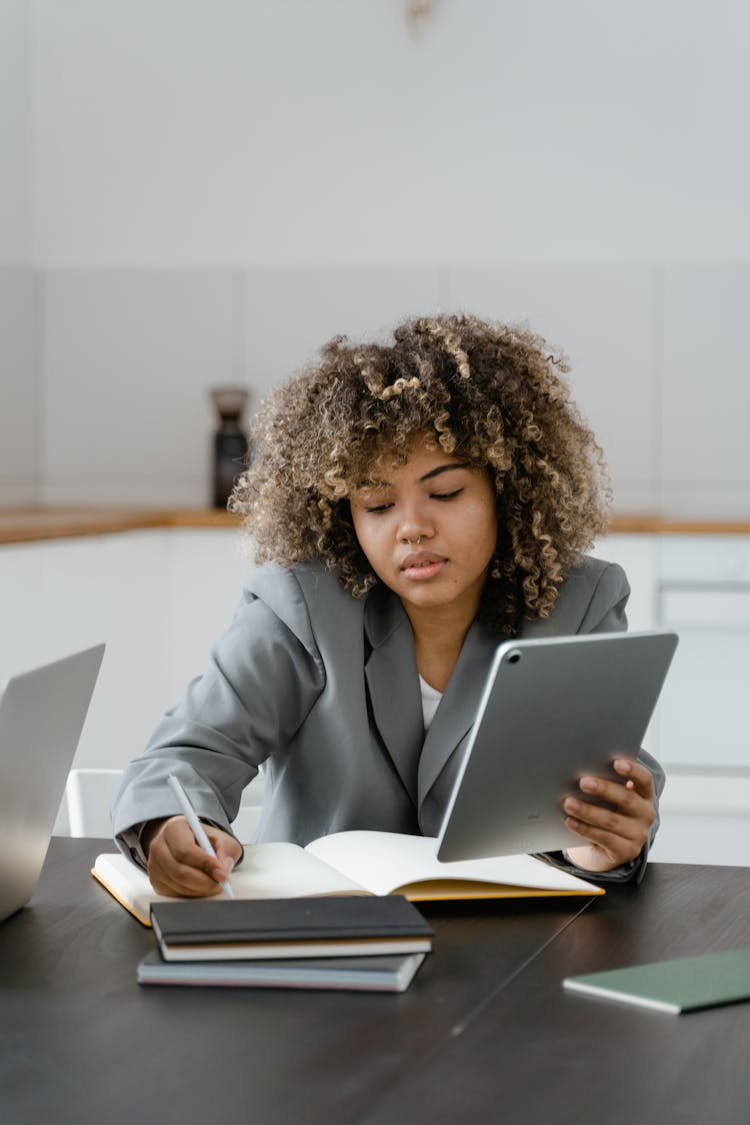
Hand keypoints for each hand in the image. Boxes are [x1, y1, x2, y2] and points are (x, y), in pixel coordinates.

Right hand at [143, 816, 241, 896]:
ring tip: (214, 884)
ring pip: (178, 885)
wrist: (186, 841)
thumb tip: (222, 869)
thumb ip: (224, 849)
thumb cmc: (202, 839)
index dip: (205, 864)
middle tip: (221, 884)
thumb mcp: (219, 837)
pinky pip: (174, 893)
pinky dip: (192, 894)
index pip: (186, 850)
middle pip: (179, 871)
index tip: (222, 873)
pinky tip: (201, 886)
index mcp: (174, 828)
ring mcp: (153, 865)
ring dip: (200, 889)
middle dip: (204, 882)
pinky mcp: (155, 881)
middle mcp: (159, 846)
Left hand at [562, 758, 655, 873]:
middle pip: (627, 798)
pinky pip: (604, 838)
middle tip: (582, 782)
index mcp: (644, 795)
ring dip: (587, 811)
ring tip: (568, 803)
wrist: (601, 849)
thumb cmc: (603, 812)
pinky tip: (570, 821)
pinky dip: (584, 829)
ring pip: (612, 820)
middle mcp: (646, 814)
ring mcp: (638, 835)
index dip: (633, 770)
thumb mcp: (607, 799)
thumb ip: (602, 785)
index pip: (645, 779)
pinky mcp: (626, 851)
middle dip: (603, 789)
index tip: (616, 763)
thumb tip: (578, 772)